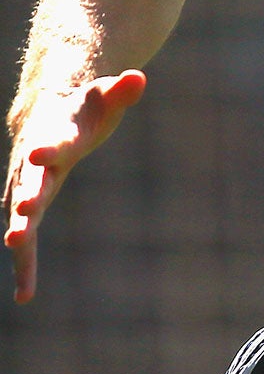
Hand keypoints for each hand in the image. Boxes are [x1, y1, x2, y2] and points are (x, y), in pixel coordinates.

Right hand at [6, 71, 146, 303]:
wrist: (45, 115)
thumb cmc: (82, 108)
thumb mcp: (104, 96)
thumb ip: (121, 90)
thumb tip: (139, 77)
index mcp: (54, 134)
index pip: (53, 141)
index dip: (50, 147)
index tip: (43, 154)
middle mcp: (33, 165)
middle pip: (31, 180)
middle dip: (29, 193)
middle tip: (25, 206)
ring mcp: (26, 188)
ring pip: (21, 214)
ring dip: (20, 231)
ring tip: (16, 247)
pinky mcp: (29, 208)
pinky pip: (27, 241)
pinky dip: (26, 266)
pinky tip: (26, 295)